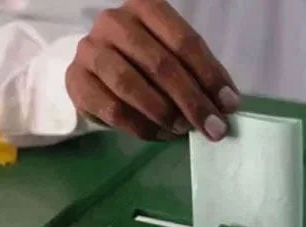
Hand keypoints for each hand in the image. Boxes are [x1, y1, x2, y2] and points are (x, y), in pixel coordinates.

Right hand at [65, 0, 239, 141]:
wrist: (96, 71)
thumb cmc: (142, 61)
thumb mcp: (173, 56)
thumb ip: (197, 74)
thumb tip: (225, 105)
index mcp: (145, 6)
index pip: (184, 41)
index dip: (210, 75)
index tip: (229, 105)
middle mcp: (114, 22)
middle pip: (160, 63)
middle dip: (192, 100)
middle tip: (213, 127)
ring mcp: (90, 50)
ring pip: (131, 85)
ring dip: (164, 113)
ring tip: (183, 129)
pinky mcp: (76, 80)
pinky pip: (112, 109)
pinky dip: (141, 126)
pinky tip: (160, 135)